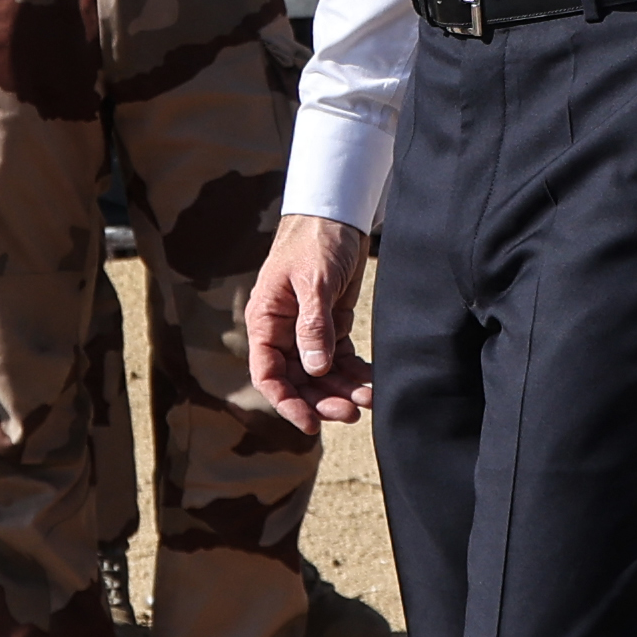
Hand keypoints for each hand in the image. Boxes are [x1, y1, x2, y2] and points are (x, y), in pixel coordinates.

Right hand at [247, 211, 376, 431]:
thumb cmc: (315, 239)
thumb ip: (313, 324)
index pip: (268, 373)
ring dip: (341, 391)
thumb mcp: (314, 280)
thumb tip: (313, 369)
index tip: (309, 424)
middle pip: (297, 380)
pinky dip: (354, 373)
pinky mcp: (330, 324)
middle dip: (322, 400)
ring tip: (368, 400)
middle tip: (351, 413)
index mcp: (266, 320)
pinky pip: (339, 359)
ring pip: (320, 374)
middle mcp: (283, 330)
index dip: (286, 403)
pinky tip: (371, 382)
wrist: (336, 212)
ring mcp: (307, 329)